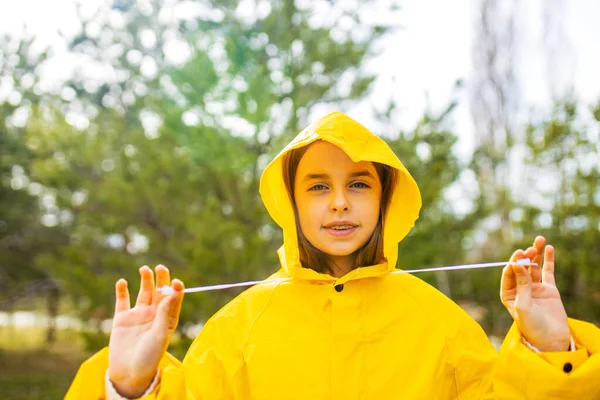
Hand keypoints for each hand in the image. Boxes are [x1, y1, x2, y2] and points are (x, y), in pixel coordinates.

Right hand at [108, 265, 183, 397]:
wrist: (128, 373)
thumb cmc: (149, 357)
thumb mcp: (160, 334)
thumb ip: (165, 313)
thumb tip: (173, 292)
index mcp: (168, 319)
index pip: (174, 299)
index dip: (176, 289)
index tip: (177, 282)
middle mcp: (155, 315)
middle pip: (159, 292)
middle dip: (161, 279)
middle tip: (161, 267)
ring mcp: (138, 315)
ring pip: (143, 292)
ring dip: (145, 280)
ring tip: (145, 269)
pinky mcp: (122, 319)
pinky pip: (122, 301)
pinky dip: (122, 290)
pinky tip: (123, 282)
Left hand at [500, 236, 569, 351]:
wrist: (551, 340)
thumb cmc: (532, 326)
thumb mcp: (524, 306)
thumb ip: (522, 285)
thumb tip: (516, 264)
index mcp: (508, 293)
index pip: (509, 274)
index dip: (513, 263)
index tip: (518, 256)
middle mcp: (520, 288)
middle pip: (521, 267)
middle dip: (525, 256)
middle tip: (529, 248)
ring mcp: (535, 287)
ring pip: (534, 266)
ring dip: (536, 254)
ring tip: (539, 240)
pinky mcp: (549, 289)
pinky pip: (547, 271)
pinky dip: (548, 260)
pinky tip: (548, 248)